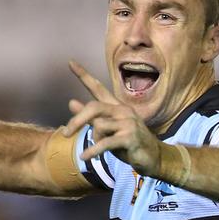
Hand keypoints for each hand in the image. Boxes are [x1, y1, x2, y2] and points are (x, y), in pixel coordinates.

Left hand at [63, 60, 160, 176]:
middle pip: (94, 107)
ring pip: (99, 126)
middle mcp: (123, 110)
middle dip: (77, 120)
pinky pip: (105, 142)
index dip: (83, 75)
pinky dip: (93, 150)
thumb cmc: (128, 143)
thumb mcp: (107, 129)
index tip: (70, 62)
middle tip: (65, 133)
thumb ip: (89, 117)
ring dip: (94, 141)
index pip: (98, 87)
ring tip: (99, 149)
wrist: (153, 157)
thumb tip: (71, 102)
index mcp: (116, 106)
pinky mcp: (130, 137)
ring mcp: (128, 122)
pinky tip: (85, 157)